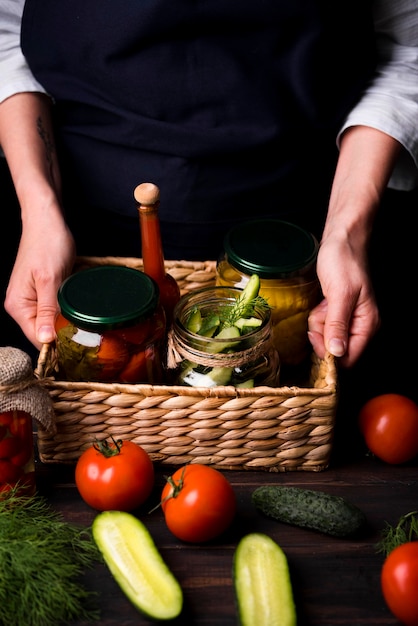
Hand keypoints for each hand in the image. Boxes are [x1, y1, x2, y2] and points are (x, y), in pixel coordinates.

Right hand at [5, 209, 75, 349]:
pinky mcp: (44, 293)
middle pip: (46, 333)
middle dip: (65, 332)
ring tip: (83, 313)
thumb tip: (44, 340)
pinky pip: (58, 309)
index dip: (58, 346)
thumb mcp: (50, 279)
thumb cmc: (47, 243)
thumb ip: (47, 310)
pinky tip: (79, 303)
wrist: (47, 220)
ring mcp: (33, 300)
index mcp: (18, 306)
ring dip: (69, 320)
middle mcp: (22, 306)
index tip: (79, 347)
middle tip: (88, 330)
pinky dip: (69, 308)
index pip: (37, 338)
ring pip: (54, 322)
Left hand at [307, 234, 379, 367]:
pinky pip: (323, 326)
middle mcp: (360, 326)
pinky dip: (319, 316)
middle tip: (321, 313)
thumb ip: (338, 324)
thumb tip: (336, 353)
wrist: (340, 241)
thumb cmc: (344, 262)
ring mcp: (348, 320)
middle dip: (322, 334)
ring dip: (319, 323)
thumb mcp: (340, 294)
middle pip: (335, 350)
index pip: (349, 358)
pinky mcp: (337, 314)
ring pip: (327, 338)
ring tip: (323, 304)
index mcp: (368, 324)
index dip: (330, 354)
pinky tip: (322, 303)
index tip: (316, 335)